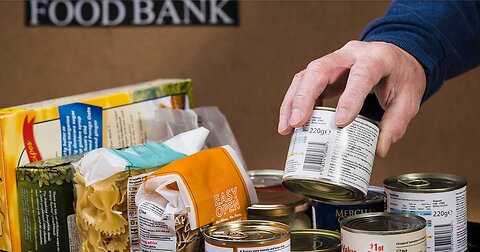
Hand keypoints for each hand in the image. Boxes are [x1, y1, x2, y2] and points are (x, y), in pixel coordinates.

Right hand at [278, 40, 425, 156]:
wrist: (396, 57)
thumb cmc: (401, 77)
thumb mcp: (409, 99)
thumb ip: (395, 124)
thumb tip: (377, 150)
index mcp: (377, 58)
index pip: (361, 75)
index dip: (349, 98)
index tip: (340, 123)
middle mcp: (350, 55)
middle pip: (319, 69)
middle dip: (304, 98)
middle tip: (297, 123)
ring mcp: (334, 60)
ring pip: (305, 76)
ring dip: (292, 103)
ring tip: (287, 128)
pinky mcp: (323, 71)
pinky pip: (302, 83)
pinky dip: (294, 104)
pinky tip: (292, 123)